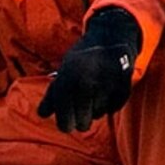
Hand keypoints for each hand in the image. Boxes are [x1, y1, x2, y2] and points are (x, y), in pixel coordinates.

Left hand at [38, 5, 142, 130]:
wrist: (110, 37)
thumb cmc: (82, 59)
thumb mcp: (64, 71)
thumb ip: (52, 94)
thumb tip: (42, 115)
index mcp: (67, 79)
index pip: (65, 117)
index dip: (65, 125)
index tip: (67, 126)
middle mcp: (85, 82)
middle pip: (83, 122)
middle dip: (82, 121)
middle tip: (82, 118)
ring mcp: (105, 84)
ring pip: (98, 114)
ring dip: (96, 110)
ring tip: (95, 95)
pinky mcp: (122, 85)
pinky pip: (114, 107)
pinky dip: (110, 103)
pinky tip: (107, 91)